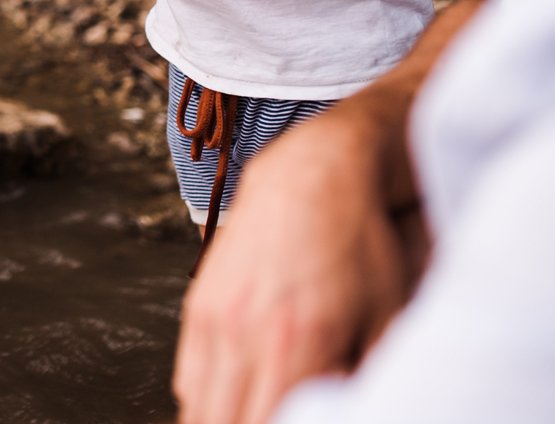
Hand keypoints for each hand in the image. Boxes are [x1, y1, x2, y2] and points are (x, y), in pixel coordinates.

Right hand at [172, 113, 413, 423]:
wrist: (311, 175)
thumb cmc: (358, 245)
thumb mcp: (387, 318)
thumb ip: (365, 379)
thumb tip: (346, 410)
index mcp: (296, 344)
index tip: (296, 423)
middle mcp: (243, 335)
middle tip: (275, 421)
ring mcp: (213, 321)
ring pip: (198, 410)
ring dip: (222, 422)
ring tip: (251, 420)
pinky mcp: (198, 308)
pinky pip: (188, 378)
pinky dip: (205, 402)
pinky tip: (234, 405)